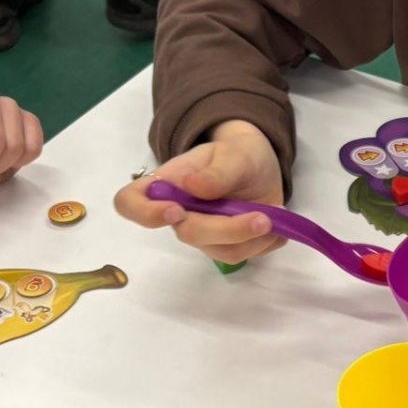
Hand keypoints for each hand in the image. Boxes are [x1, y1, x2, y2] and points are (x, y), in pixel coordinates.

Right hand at [112, 119, 286, 262]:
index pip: (130, 203)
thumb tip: (191, 186)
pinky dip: (265, 242)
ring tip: (275, 214)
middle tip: (263, 217)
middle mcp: (178, 214)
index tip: (175, 211)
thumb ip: (216, 172)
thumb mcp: (233, 153)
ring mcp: (202, 234)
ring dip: (252, 236)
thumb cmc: (237, 154)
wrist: (259, 166)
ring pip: (219, 250)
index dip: (144, 213)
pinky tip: (277, 224)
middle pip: (188, 233)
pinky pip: (243, 254)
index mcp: (166, 185)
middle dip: (227, 229)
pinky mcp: (226, 247)